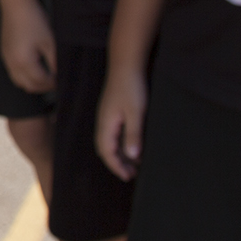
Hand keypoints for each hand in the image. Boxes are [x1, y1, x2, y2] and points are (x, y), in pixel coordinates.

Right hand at [0, 0, 56, 93]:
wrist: (16, 5)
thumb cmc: (35, 21)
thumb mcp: (50, 41)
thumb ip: (55, 61)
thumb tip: (59, 74)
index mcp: (25, 62)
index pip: (40, 81)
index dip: (52, 84)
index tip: (62, 81)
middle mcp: (12, 64)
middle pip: (28, 86)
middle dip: (42, 87)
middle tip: (55, 82)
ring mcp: (6, 59)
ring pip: (19, 81)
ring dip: (32, 83)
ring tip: (45, 76)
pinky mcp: (4, 53)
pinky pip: (13, 72)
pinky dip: (24, 75)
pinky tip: (33, 67)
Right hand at [96, 64, 148, 180]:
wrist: (126, 63)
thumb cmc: (131, 86)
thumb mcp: (136, 113)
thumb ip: (133, 135)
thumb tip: (132, 156)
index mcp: (106, 124)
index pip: (107, 152)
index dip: (117, 166)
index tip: (128, 177)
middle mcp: (103, 121)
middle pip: (106, 148)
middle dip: (117, 162)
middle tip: (131, 174)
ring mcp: (107, 115)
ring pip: (110, 140)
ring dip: (120, 153)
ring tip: (134, 162)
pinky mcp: (113, 110)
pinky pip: (113, 132)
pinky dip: (121, 142)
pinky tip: (132, 143)